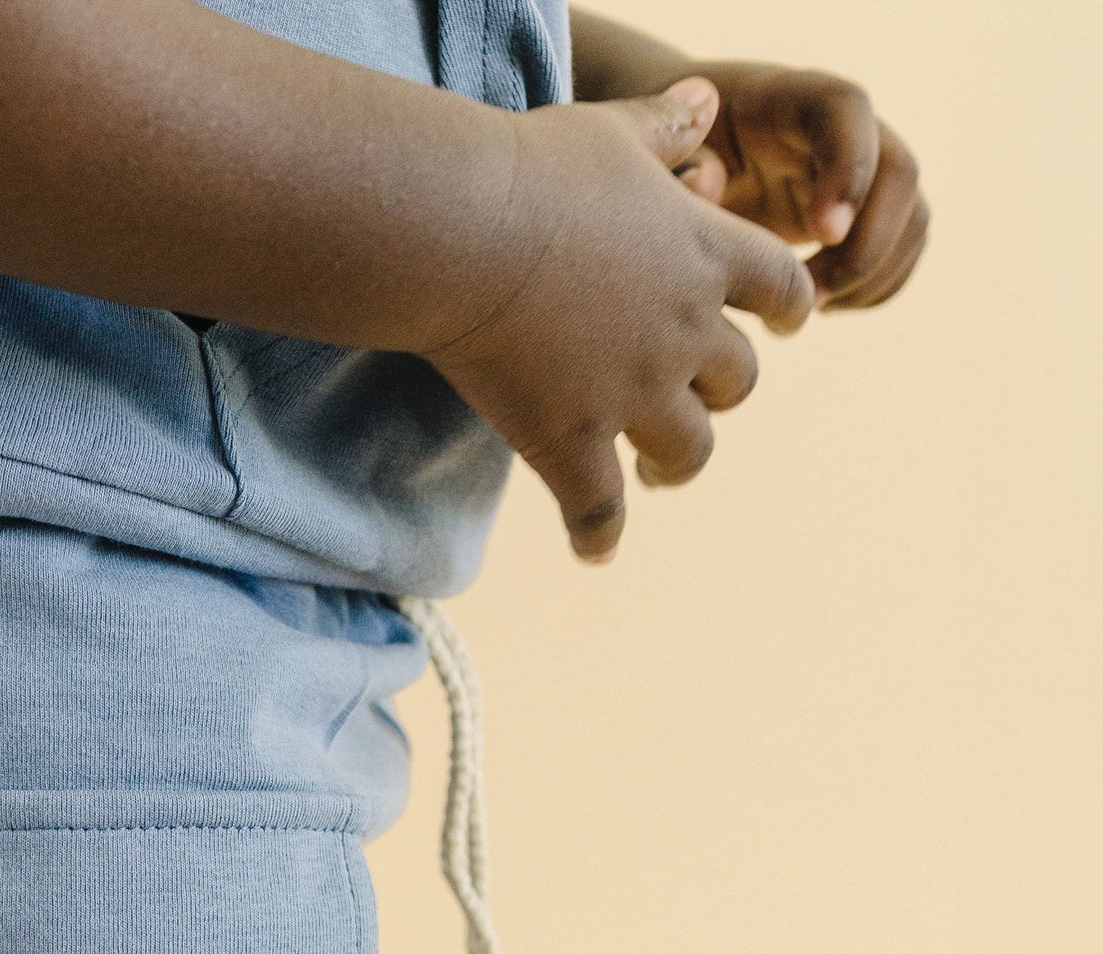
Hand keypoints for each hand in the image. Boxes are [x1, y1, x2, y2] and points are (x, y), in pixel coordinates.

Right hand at [429, 78, 813, 563]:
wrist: (464, 231)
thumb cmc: (533, 169)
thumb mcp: (611, 130)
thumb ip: (666, 126)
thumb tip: (707, 102)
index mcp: (706, 256)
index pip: (783, 289)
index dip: (788, 309)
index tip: (786, 326)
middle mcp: (684, 334)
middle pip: (739, 382)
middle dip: (721, 388)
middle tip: (691, 398)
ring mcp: (630, 396)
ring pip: (689, 452)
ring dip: (677, 463)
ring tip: (653, 474)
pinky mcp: (570, 443)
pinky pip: (599, 511)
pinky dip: (600, 536)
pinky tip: (595, 551)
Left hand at [677, 62, 927, 309]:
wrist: (693, 162)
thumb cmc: (678, 158)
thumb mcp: (670, 156)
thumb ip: (683, 164)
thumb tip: (705, 185)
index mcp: (794, 100)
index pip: (848, 112)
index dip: (849, 170)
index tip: (823, 232)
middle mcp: (846, 131)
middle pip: (899, 173)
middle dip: (864, 247)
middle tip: (805, 298)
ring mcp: (867, 172)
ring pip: (912, 220)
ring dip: (868, 277)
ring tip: (804, 307)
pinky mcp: (870, 213)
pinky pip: (903, 253)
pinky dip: (872, 291)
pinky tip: (818, 304)